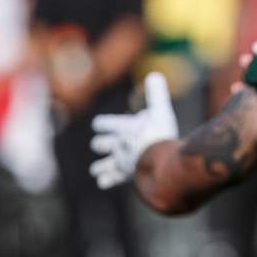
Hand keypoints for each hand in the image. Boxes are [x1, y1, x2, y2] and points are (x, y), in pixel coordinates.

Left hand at [89, 72, 179, 189]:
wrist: (162, 164)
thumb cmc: (161, 135)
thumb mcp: (161, 110)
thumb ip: (157, 93)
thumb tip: (154, 74)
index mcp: (122, 128)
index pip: (103, 124)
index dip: (101, 124)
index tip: (98, 124)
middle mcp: (117, 145)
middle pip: (100, 144)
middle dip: (100, 144)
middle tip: (100, 144)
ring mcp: (120, 162)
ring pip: (102, 165)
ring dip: (100, 166)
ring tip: (95, 169)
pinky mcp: (125, 176)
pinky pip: (111, 179)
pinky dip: (107, 180)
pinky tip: (102, 182)